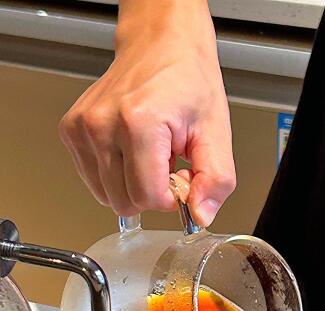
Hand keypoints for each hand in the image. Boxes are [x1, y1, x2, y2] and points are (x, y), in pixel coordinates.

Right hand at [59, 0, 234, 224]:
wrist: (160, 44)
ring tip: (151, 155)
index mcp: (138, 122)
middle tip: (168, 164)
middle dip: (152, 194)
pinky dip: (118, 175)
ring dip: (134, 185)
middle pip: (125, 202)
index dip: (171, 198)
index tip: (182, 175)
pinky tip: (133, 151)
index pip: (147, 197)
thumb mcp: (216, 132)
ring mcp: (82, 128)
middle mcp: (102, 124)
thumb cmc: (187, 81)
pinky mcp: (72, 132)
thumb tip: (201, 216)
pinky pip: (96, 182)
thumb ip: (215, 180)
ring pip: (108, 197)